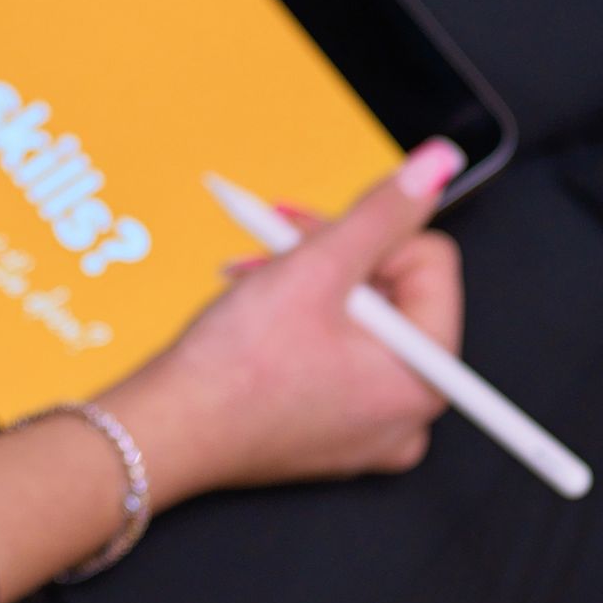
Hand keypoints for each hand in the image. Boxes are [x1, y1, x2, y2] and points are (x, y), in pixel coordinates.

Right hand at [106, 140, 467, 502]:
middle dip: (333, 259)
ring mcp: (370, 431)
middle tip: (276, 246)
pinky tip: (261, 314)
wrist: (165, 433)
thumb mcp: (316, 267)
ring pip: (361, 324)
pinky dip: (304, 329)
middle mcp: (408, 414)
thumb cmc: (233, 370)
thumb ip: (383, 212)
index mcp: (424, 378)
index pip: (428, 262)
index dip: (367, 236)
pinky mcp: (334, 435)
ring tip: (256, 278)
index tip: (314, 238)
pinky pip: (338, 362)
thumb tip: (437, 167)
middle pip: (394, 293)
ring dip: (310, 285)